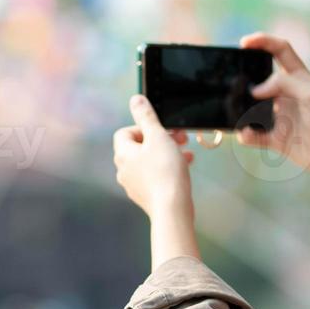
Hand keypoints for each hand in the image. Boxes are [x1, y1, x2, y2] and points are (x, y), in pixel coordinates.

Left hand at [113, 95, 194, 217]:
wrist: (172, 209)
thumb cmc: (165, 172)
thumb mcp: (158, 137)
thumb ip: (146, 117)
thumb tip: (135, 99)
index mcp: (123, 154)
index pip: (124, 133)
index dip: (143, 127)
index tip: (160, 129)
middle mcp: (124, 170)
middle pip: (138, 147)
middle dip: (160, 139)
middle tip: (179, 137)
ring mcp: (134, 185)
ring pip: (149, 161)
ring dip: (167, 152)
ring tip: (186, 152)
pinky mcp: (146, 196)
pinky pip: (155, 175)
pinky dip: (168, 168)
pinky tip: (185, 166)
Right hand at [237, 32, 309, 237]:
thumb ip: (285, 84)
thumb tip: (256, 90)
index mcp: (299, 79)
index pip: (280, 51)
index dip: (263, 42)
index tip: (244, 43)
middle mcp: (286, 95)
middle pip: (260, 79)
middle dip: (245, 78)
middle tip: (235, 82)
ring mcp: (279, 116)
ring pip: (252, 107)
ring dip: (241, 107)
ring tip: (236, 108)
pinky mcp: (275, 138)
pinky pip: (253, 134)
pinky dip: (246, 134)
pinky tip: (247, 133)